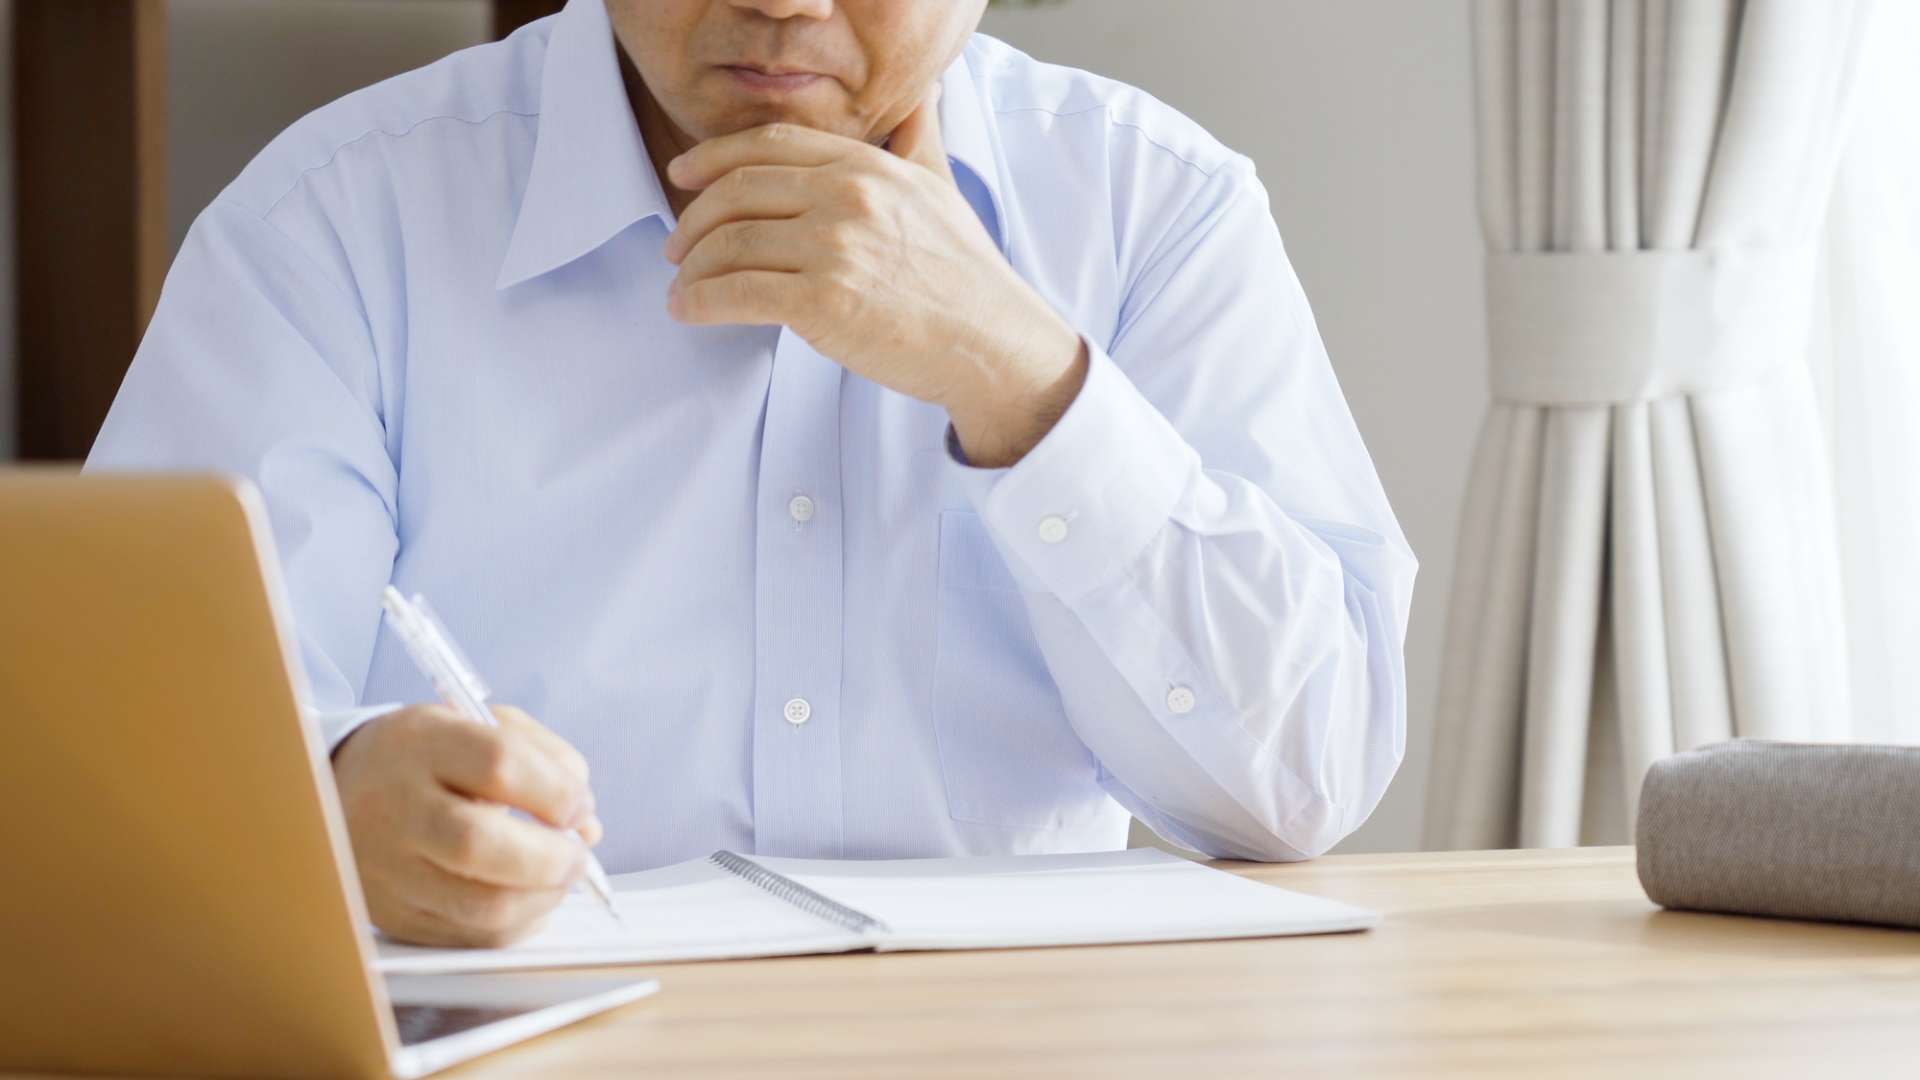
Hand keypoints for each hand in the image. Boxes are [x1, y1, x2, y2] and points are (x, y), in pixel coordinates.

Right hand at [330, 704, 601, 947]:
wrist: (337, 794)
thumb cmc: (429, 758)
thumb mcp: (479, 724)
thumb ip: (545, 757)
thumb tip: (586, 821)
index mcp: (422, 745)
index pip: (499, 764)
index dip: (556, 792)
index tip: (579, 806)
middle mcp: (397, 807)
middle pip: (479, 843)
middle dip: (551, 857)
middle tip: (577, 854)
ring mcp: (389, 869)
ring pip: (480, 905)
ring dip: (542, 898)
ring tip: (559, 877)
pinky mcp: (395, 916)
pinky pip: (470, 936)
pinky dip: (517, 924)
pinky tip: (529, 900)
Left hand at [663, 86, 1087, 467]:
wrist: (992, 343)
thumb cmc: (966, 277)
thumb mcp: (942, 187)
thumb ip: (918, 137)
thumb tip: (921, 95)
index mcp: (867, 166)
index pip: (769, 145)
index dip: (713, 158)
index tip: (683, 175)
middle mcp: (847, 196)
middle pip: (737, 192)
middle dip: (693, 221)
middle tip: (677, 247)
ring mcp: (834, 247)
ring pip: (729, 245)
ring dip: (692, 269)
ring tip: (683, 288)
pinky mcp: (823, 302)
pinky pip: (736, 294)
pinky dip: (700, 303)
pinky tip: (689, 312)